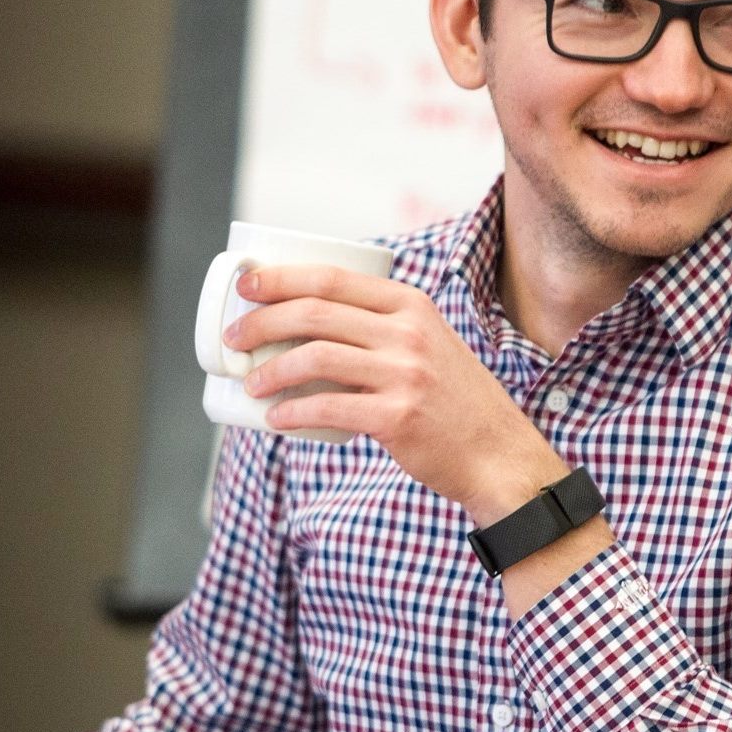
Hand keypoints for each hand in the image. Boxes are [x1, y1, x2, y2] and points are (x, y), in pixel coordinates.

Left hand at [223, 264, 567, 523]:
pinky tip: (274, 419)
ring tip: (250, 382)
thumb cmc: (452, 400)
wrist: (496, 452)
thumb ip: (381, 328)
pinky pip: (328, 407)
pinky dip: (292, 412)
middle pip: (315, 312)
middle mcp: (408, 332)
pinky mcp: (398, 416)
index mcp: (411, 305)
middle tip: (234, 336)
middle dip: (262, 321)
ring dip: (270, 369)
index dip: (281, 278)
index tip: (247, 284)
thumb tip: (305, 326)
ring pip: (316, 357)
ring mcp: (405, 374)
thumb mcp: (427, 343)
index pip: (332, 278)